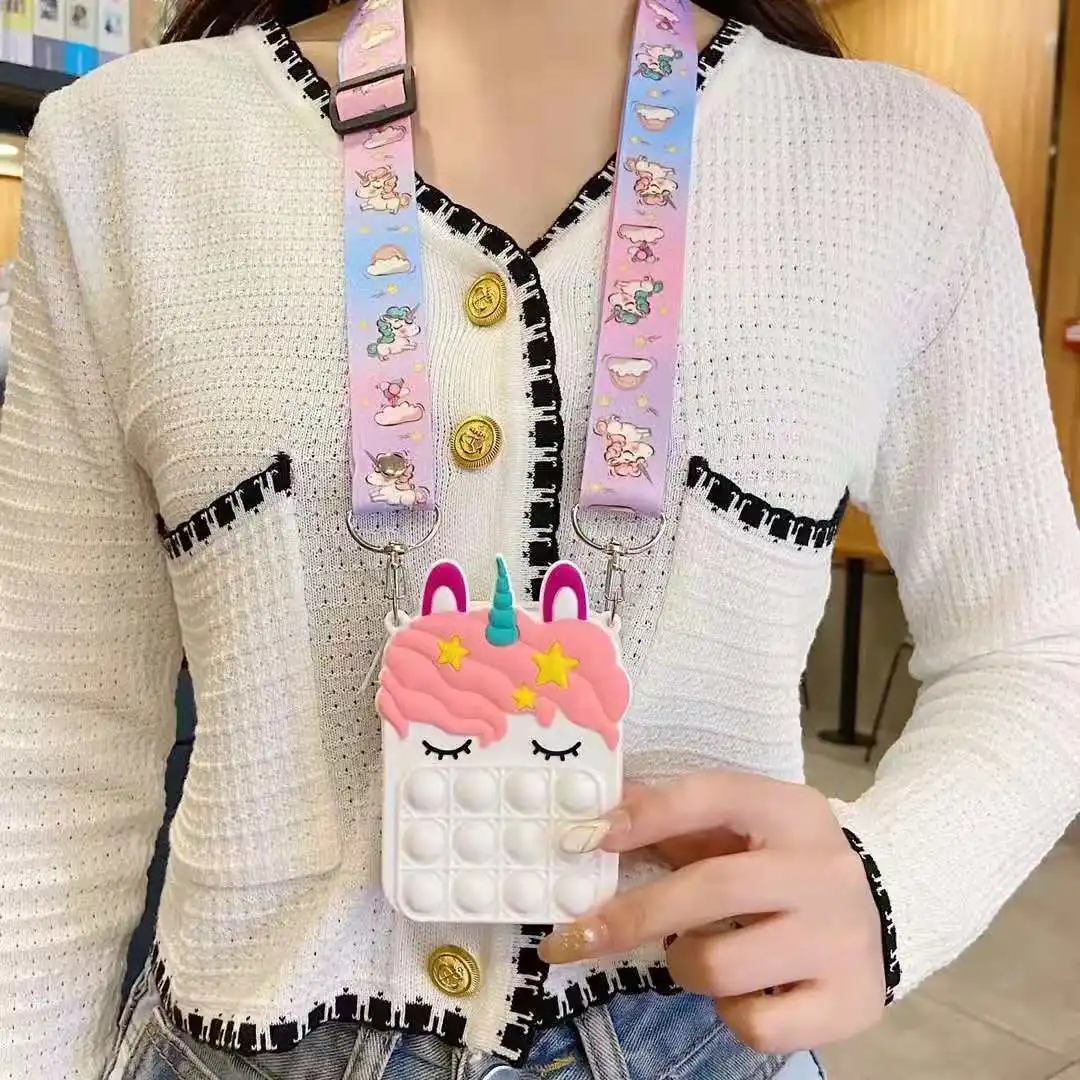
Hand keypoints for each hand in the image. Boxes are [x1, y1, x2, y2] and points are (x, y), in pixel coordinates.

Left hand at [538, 771, 885, 1053]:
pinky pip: (756, 1025)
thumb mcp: (742, 823)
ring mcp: (840, 941)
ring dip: (685, 964)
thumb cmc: (785, 860)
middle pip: (710, 890)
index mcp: (790, 811)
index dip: (646, 815)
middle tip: (577, 936)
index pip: (711, 798)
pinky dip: (731, 1013)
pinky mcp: (850, 1003)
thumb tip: (592, 820)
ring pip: (721, 967)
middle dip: (632, 916)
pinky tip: (744, 989)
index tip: (588, 839)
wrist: (885, 906)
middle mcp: (821, 871)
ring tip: (696, 952)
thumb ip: (673, 819)